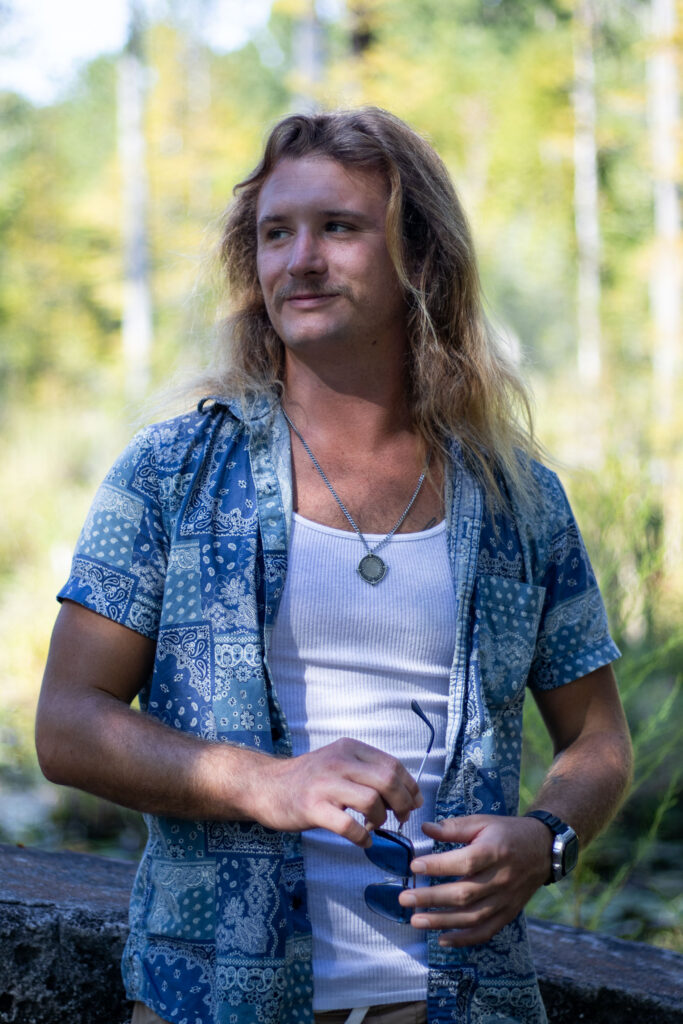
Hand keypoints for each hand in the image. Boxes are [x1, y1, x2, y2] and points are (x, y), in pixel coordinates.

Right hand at [253, 739, 422, 847]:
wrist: (266, 786)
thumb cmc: (308, 779)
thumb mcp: (338, 762)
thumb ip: (368, 772)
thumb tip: (407, 794)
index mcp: (349, 748)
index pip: (393, 765)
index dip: (410, 787)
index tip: (414, 802)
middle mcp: (339, 761)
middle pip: (387, 780)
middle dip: (403, 803)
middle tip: (402, 817)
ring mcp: (325, 784)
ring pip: (371, 801)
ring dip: (381, 819)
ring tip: (375, 827)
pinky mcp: (313, 807)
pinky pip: (348, 825)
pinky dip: (363, 837)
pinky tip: (362, 841)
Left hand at [398, 814, 551, 945]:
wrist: (543, 849)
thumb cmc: (507, 832)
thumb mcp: (483, 822)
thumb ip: (454, 827)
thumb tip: (426, 828)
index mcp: (494, 851)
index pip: (464, 862)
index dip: (438, 866)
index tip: (414, 866)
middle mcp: (501, 879)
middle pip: (464, 894)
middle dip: (432, 898)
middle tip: (405, 899)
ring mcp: (505, 900)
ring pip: (472, 917)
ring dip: (442, 922)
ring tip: (416, 921)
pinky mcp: (508, 914)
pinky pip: (486, 932)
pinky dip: (464, 939)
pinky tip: (442, 939)